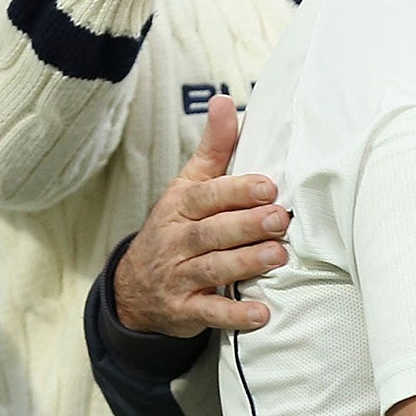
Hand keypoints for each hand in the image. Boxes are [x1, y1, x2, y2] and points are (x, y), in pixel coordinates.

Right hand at [115, 96, 286, 335]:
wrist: (135, 288)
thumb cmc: (176, 227)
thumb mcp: (188, 186)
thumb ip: (213, 148)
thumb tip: (226, 101)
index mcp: (180, 207)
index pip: (206, 196)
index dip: (236, 192)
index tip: (268, 187)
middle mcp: (176, 241)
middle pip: (211, 232)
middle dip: (246, 226)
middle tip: (279, 219)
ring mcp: (179, 277)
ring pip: (213, 268)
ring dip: (246, 263)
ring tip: (277, 256)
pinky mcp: (185, 310)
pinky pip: (210, 312)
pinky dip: (235, 315)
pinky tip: (262, 315)